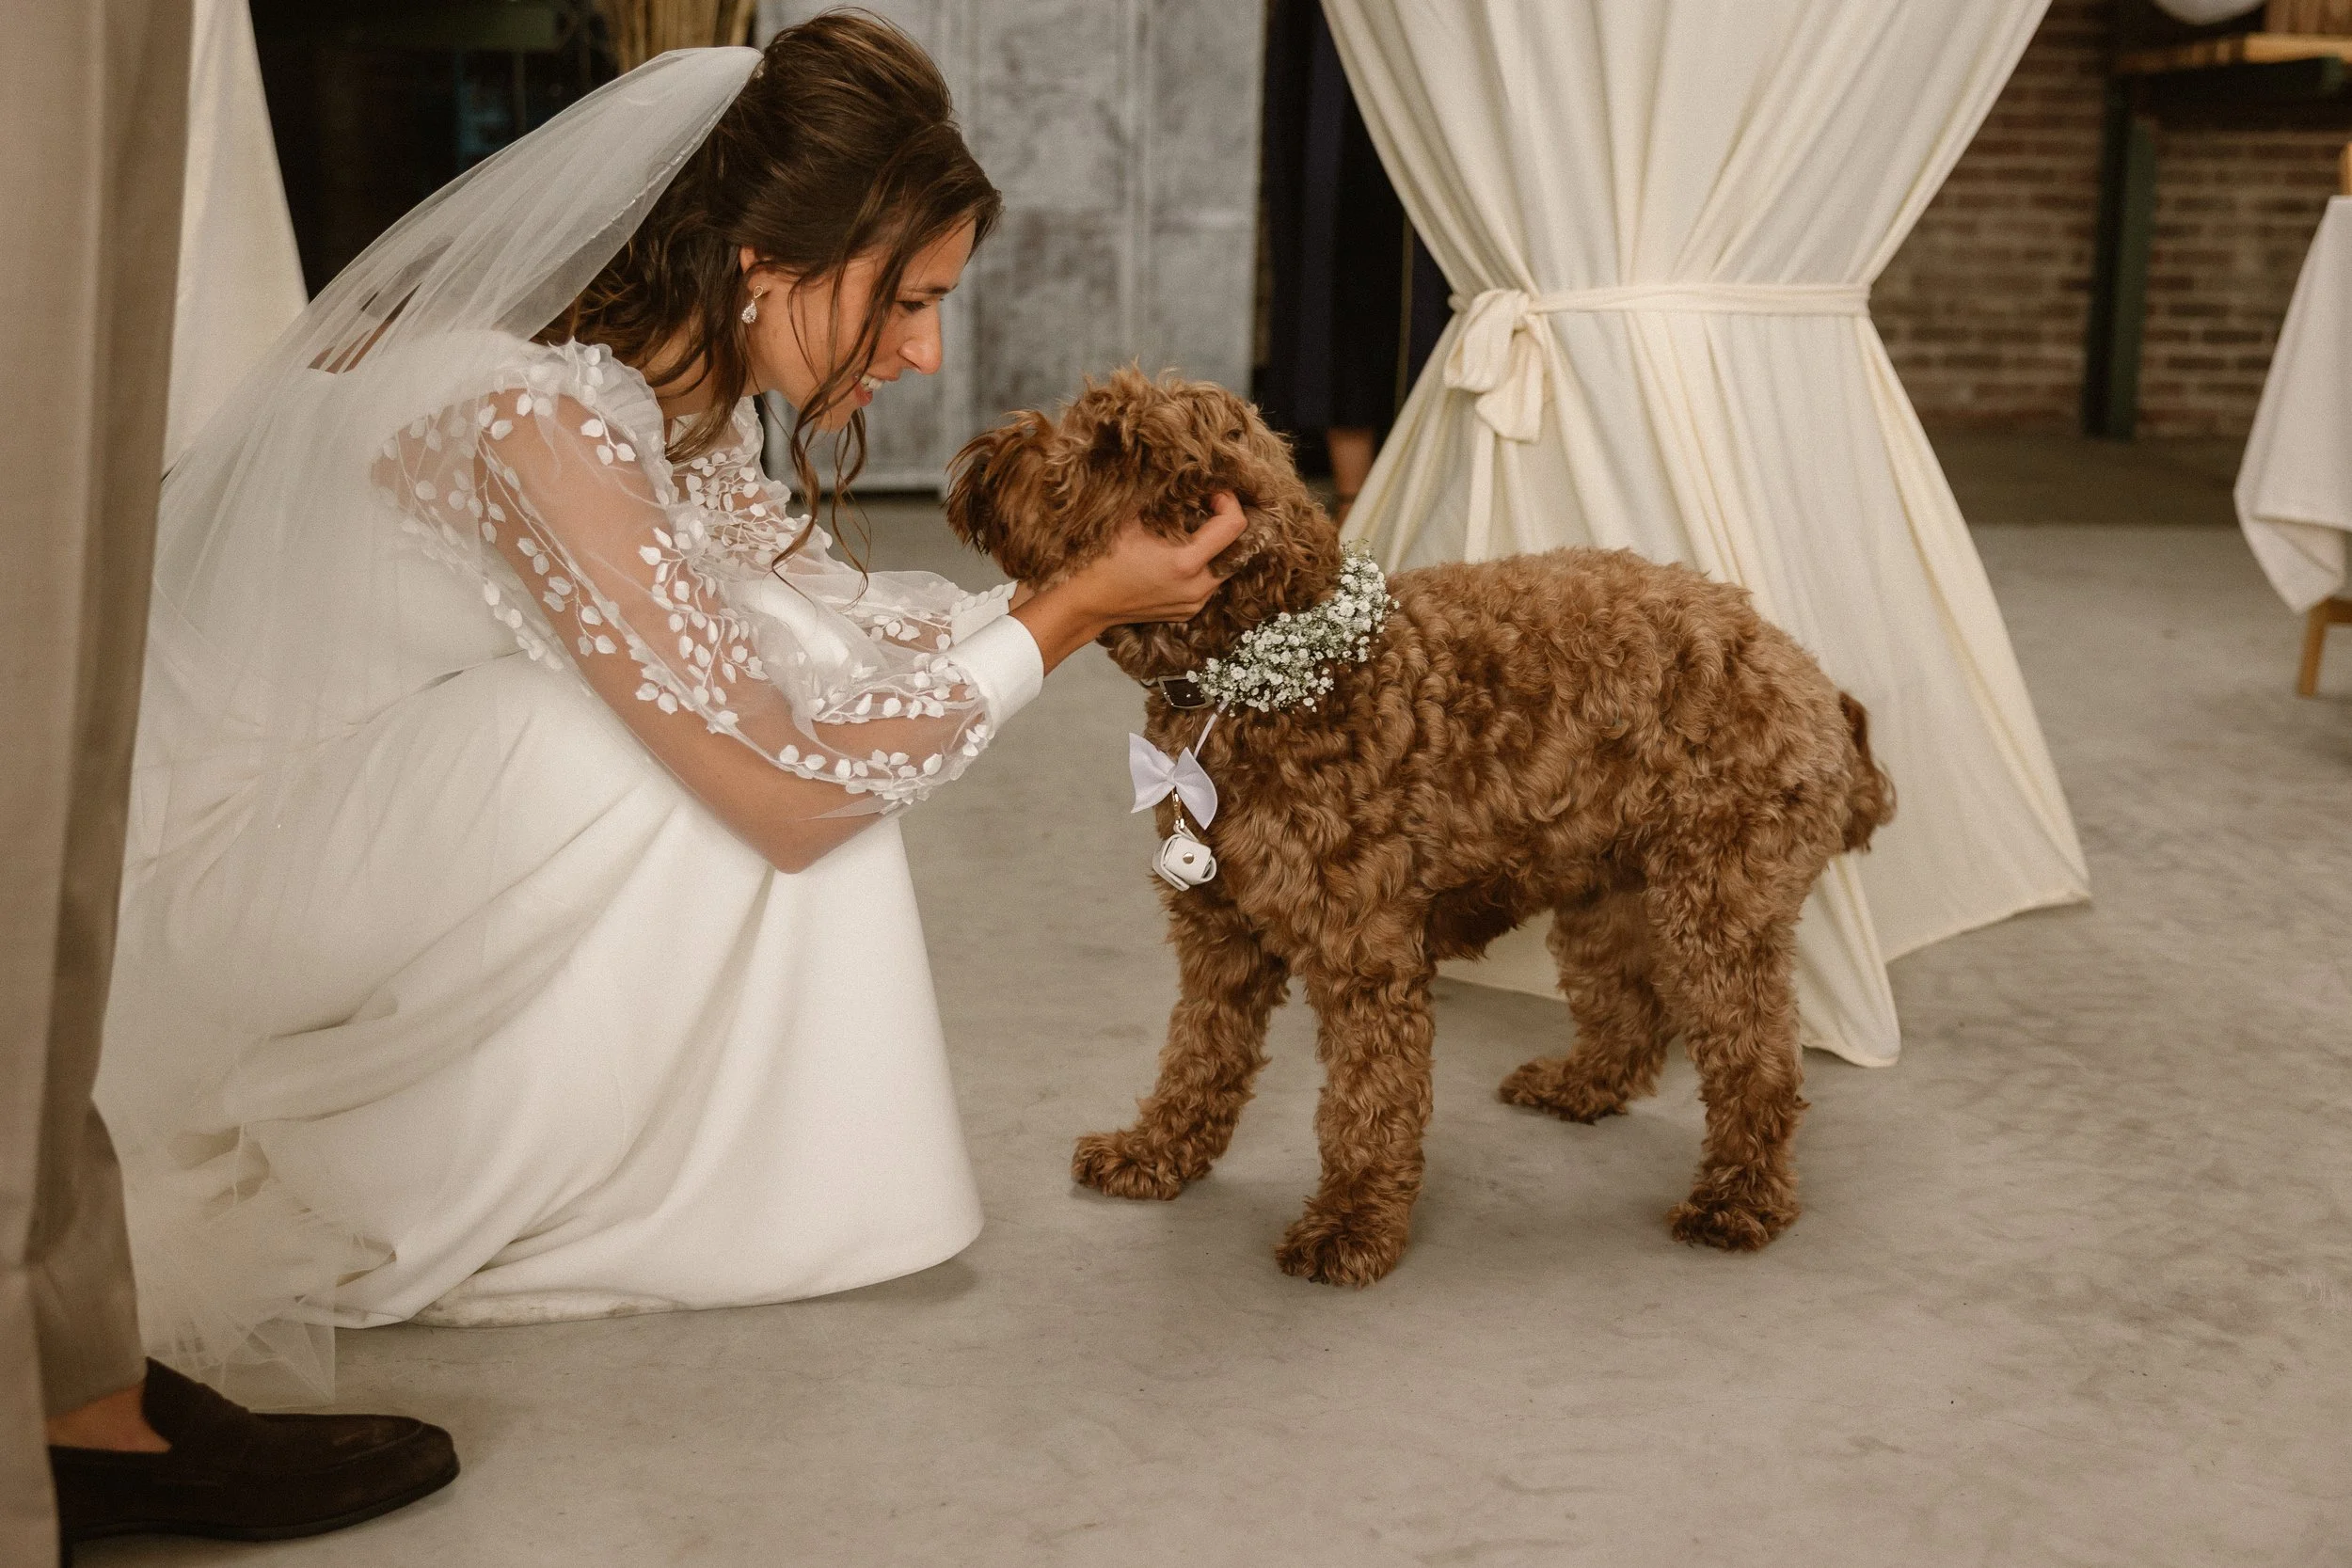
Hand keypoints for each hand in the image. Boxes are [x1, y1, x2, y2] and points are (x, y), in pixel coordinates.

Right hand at [1065, 491, 1247, 626]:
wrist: (1085, 603)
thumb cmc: (1101, 560)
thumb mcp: (1129, 518)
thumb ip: (1160, 497)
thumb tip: (1182, 475)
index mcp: (1186, 562)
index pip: (1234, 526)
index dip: (1228, 502)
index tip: (1213, 493)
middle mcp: (1197, 587)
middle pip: (1237, 548)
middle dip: (1226, 524)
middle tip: (1206, 507)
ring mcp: (1194, 603)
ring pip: (1225, 568)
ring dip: (1216, 546)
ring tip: (1194, 530)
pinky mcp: (1187, 612)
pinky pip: (1209, 583)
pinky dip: (1205, 565)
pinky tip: (1183, 554)